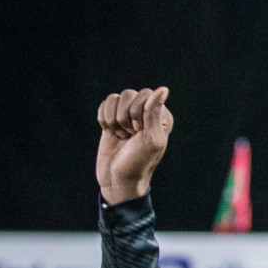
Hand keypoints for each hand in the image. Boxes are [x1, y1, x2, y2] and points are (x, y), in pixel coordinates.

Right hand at [96, 86, 172, 203]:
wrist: (118, 179)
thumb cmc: (139, 162)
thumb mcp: (151, 139)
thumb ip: (154, 112)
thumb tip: (163, 89)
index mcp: (161, 116)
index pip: (146, 95)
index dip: (138, 112)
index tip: (139, 131)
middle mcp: (146, 112)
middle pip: (129, 94)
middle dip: (124, 117)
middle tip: (129, 136)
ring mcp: (128, 115)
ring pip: (115, 98)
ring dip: (113, 119)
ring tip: (121, 136)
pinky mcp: (112, 119)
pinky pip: (104, 105)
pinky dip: (103, 119)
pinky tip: (110, 133)